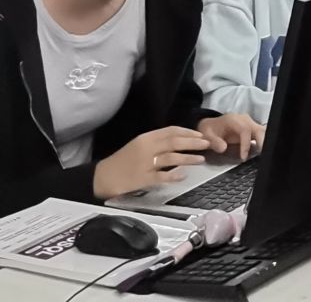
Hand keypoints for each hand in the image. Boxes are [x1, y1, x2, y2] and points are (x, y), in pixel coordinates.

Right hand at [93, 126, 211, 197]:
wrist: (103, 177)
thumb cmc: (123, 160)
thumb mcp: (139, 145)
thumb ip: (156, 142)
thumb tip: (178, 140)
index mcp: (146, 137)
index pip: (171, 131)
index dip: (188, 132)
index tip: (200, 135)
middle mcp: (146, 148)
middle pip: (174, 142)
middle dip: (193, 142)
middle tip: (207, 144)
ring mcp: (145, 163)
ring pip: (171, 158)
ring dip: (188, 158)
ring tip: (201, 159)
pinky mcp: (143, 178)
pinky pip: (162, 176)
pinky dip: (174, 175)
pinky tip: (183, 176)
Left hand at [196, 113, 264, 160]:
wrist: (211, 125)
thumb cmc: (209, 130)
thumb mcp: (206, 135)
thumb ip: (214, 142)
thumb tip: (223, 148)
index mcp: (233, 120)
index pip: (245, 130)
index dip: (246, 143)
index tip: (243, 157)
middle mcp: (244, 120)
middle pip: (258, 129)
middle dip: (262, 142)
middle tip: (262, 155)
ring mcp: (249, 124)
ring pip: (262, 131)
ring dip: (264, 142)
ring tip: (264, 155)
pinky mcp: (251, 130)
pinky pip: (261, 135)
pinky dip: (263, 143)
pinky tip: (262, 153)